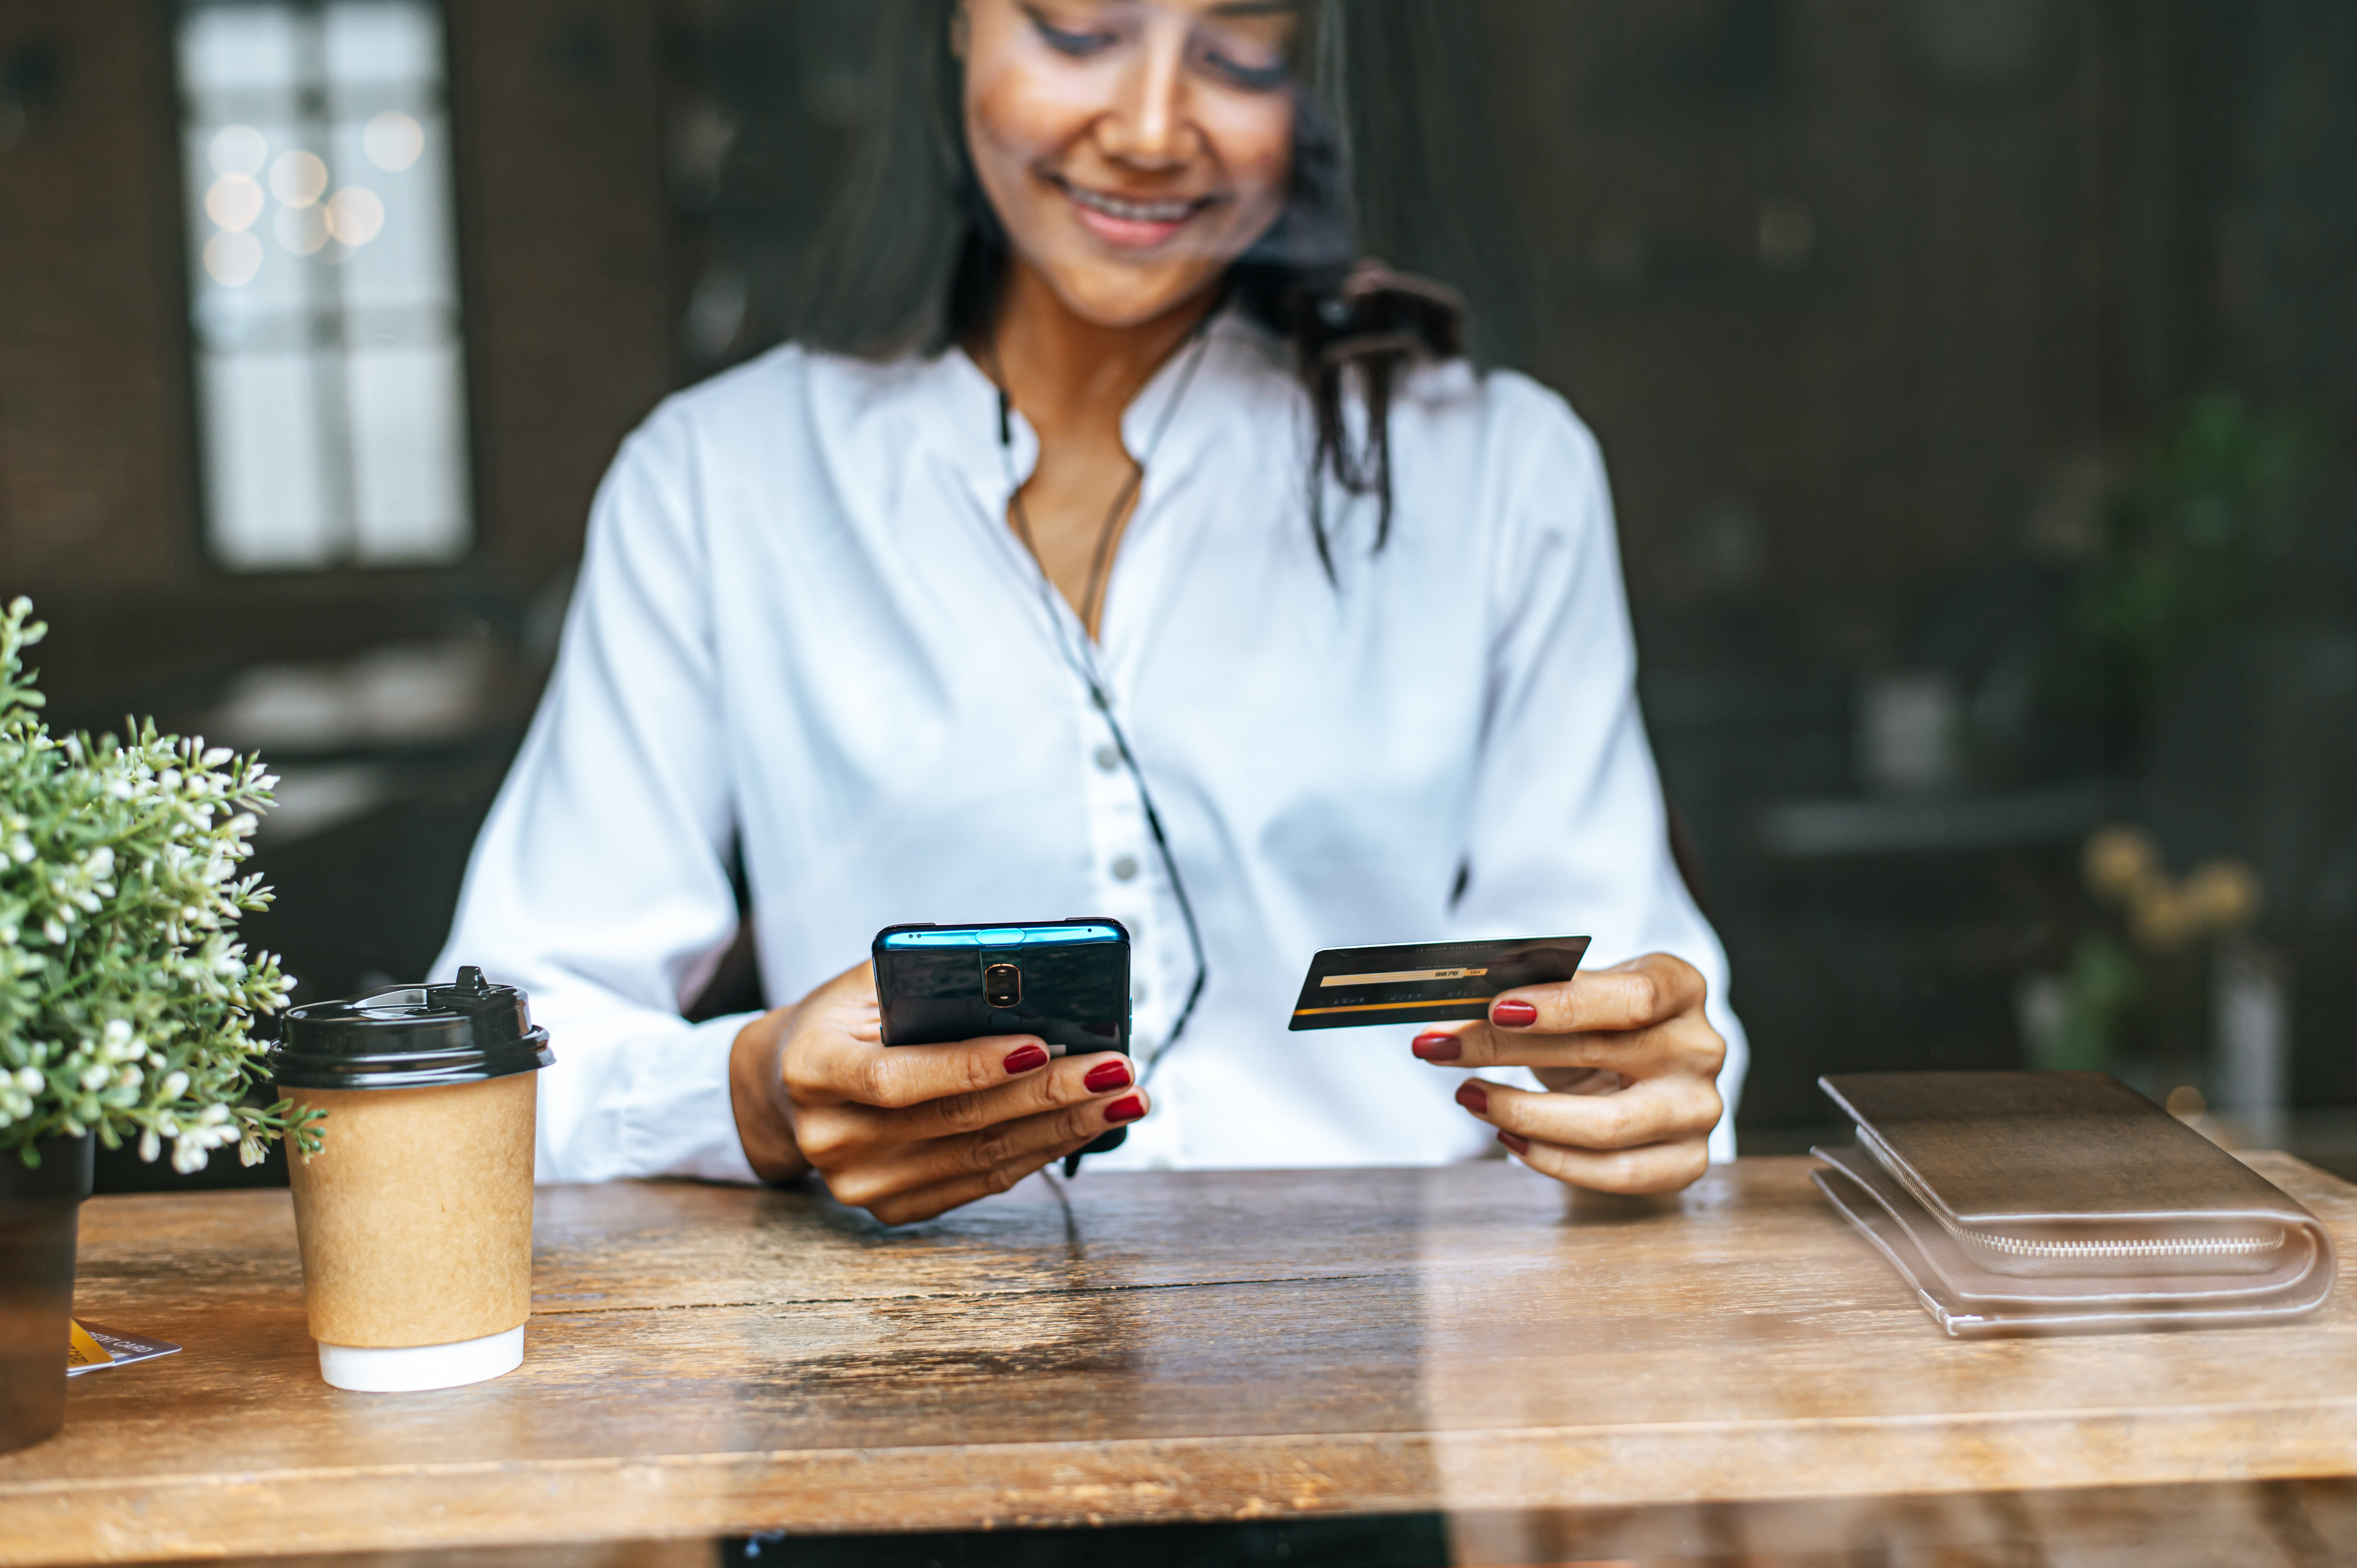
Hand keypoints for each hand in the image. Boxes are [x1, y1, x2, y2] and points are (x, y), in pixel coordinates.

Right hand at [728, 963, 1148, 1223]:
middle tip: (1117, 1070)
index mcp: (814, 1070)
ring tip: (1124, 1098)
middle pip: (957, 1121)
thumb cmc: (843, 1021)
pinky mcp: (892, 1209)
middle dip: (1050, 1095)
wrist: (786, 1087)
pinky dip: (1039, 1153)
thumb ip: (930, 983)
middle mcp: (830, 1137)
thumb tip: (1030, 985)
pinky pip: (981, 1183)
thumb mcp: (868, 985)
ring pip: (981, 1158)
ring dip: (1064, 1129)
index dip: (972, 1065)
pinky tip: (1084, 1127)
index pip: (898, 1078)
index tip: (1042, 1046)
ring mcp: (860, 1183)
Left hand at [1408, 953, 1724, 1193]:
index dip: (1563, 1004)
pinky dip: (1553, 1160)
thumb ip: (1530, 990)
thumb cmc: (1599, 1021)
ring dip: (1523, 1113)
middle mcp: (1700, 1048)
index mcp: (1681, 987)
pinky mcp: (1685, 1161)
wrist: (1640, 1066)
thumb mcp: (1572, 993)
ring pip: (1608, 1126)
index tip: (1494, 1007)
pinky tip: (1508, 1139)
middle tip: (1439, 1047)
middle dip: (1506, 1050)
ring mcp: (1698, 1109)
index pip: (1631, 996)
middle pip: (1602, 1054)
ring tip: (1469, 1096)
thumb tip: (1460, 997)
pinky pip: (1616, 1173)